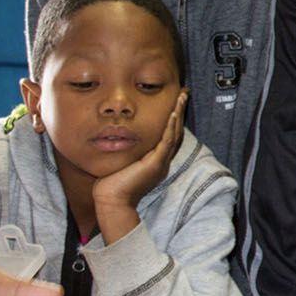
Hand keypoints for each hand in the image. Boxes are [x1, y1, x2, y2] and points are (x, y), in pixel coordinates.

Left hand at [92, 91, 186, 242]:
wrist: (111, 201)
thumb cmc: (111, 184)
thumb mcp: (120, 160)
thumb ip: (124, 148)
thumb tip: (115, 134)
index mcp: (156, 160)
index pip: (168, 134)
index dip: (173, 117)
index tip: (174, 102)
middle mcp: (162, 160)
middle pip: (176, 131)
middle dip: (180, 111)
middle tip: (184, 94)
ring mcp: (160, 162)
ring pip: (174, 133)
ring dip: (178, 113)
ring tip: (182, 98)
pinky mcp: (155, 164)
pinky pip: (166, 142)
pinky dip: (170, 127)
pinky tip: (172, 114)